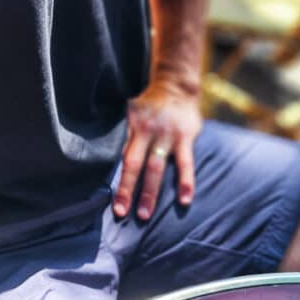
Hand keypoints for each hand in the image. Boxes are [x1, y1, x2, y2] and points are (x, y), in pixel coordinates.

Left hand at [112, 79, 201, 220]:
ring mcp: (166, 134)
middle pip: (134, 164)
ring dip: (150, 192)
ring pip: (156, 167)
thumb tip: (114, 162)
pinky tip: (184, 199)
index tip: (113, 203)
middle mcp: (147, 131)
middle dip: (128, 190)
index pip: (122, 157)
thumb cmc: (151, 106)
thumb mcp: (134, 114)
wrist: (176, 85)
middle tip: (123, 213)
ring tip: (145, 214)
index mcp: (132, 126)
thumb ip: (128, 136)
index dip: (117, 180)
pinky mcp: (185, 136)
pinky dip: (185, 182)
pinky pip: (186, 163)